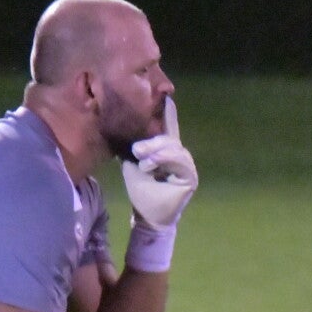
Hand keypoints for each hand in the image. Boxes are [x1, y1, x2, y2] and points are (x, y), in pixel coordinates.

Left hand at [122, 96, 197, 230]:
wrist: (146, 215)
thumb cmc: (141, 189)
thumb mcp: (133, 163)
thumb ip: (133, 146)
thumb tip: (120, 126)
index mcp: (167, 149)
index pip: (169, 127)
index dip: (169, 113)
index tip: (167, 96)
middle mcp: (179, 154)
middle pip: (169, 138)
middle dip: (152, 142)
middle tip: (137, 150)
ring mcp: (187, 165)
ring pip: (174, 148)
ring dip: (157, 152)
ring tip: (143, 160)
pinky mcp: (190, 177)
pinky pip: (180, 162)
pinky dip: (164, 161)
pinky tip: (151, 166)